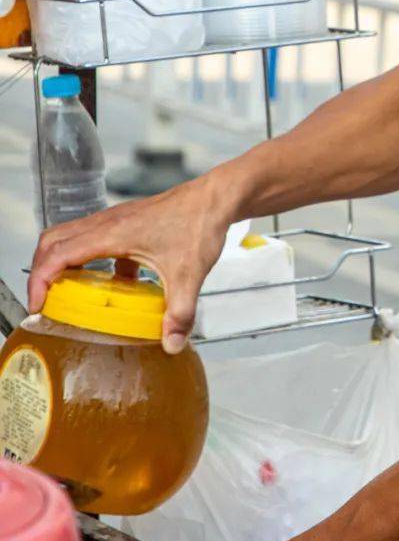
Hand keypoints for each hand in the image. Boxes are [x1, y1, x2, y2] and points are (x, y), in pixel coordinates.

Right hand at [28, 169, 240, 352]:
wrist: (217, 197)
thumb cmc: (200, 223)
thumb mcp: (189, 274)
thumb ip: (179, 312)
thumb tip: (171, 343)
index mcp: (111, 233)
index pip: (58, 254)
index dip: (40, 280)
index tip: (39, 305)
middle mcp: (108, 222)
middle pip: (54, 241)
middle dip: (41, 270)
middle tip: (45, 300)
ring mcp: (118, 220)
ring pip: (73, 237)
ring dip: (63, 262)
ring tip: (69, 294)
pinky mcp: (130, 222)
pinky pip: (98, 240)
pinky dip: (94, 261)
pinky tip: (117, 284)